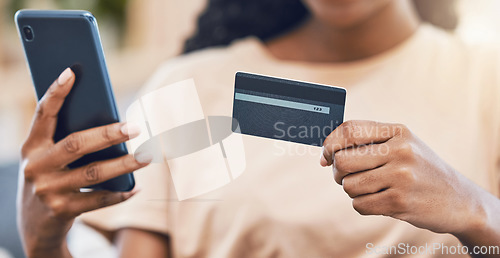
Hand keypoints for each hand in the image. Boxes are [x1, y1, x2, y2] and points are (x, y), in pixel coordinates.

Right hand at [18, 68, 150, 256]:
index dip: (56, 93)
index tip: (72, 72)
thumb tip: (112, 123)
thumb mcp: (48, 159)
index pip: (43, 114)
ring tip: (148, 155)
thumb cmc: (51, 179)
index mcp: (32, 147)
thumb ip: (67, 141)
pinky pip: (98, 200)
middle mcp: (36, 167)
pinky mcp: (62, 211)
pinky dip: (120, 194)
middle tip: (136, 127)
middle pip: (77, 144)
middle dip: (108, 134)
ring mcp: (48, 191)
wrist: (34, 225)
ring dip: (125, 164)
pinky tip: (136, 187)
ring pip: (93, 173)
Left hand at [321, 120, 487, 234]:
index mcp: (398, 131)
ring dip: (353, 191)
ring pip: (348, 185)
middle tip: (348, 176)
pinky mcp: (400, 201)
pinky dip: (363, 205)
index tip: (326, 155)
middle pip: (342, 160)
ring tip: (371, 188)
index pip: (349, 129)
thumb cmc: (420, 170)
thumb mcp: (402, 145)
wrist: (460, 200)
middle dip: (338, 172)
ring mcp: (401, 176)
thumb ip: (365, 144)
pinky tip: (380, 200)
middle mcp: (400, 150)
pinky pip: (359, 205)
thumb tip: (323, 157)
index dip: (329, 143)